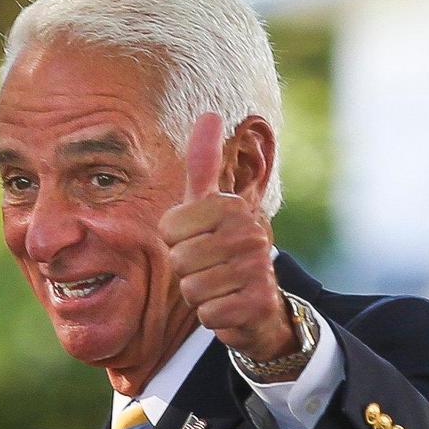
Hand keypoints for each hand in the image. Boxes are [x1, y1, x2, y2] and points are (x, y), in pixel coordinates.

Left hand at [158, 113, 295, 362]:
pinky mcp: (257, 303)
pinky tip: (230, 306)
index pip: (169, 229)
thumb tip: (211, 113)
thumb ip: (205, 165)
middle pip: (179, 260)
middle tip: (210, 269)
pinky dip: (213, 316)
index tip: (199, 242)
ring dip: (200, 295)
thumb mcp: (211, 206)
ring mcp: (256, 268)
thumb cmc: (224, 251)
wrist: (260, 304)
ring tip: (220, 286)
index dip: (176, 243)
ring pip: (192, 288)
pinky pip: (208, 313)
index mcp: (231, 206)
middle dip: (188, 272)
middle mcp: (249, 232)